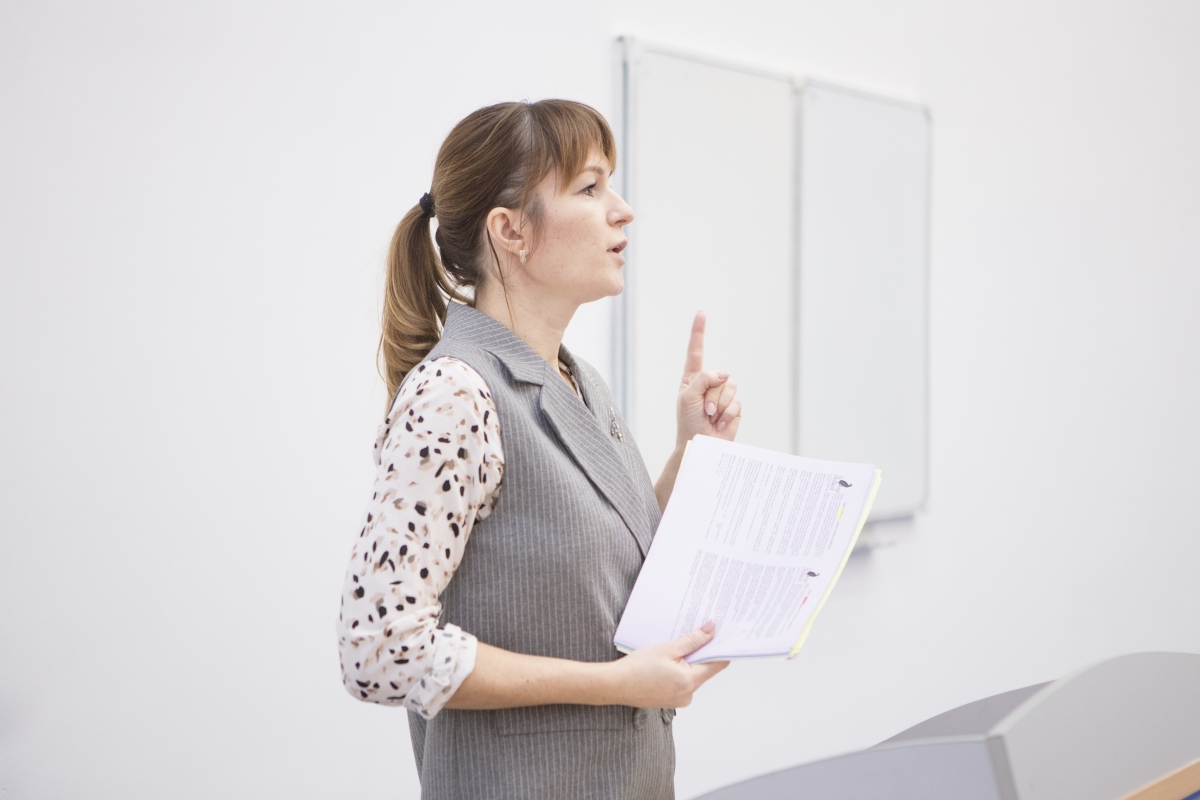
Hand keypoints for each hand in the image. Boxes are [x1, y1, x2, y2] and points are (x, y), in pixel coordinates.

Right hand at [609, 622, 729, 707]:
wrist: (615, 685)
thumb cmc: (637, 668)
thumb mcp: (667, 649)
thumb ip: (692, 640)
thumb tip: (711, 630)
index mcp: (690, 682)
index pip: (717, 664)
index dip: (720, 648)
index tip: (721, 634)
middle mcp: (688, 695)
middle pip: (704, 669)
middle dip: (700, 652)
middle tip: (695, 633)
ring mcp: (679, 699)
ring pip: (692, 675)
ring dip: (687, 661)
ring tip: (674, 648)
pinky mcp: (670, 700)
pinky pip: (681, 682)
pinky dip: (678, 670)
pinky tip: (666, 661)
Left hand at [676, 311, 741, 447]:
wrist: (700, 444)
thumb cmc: (688, 422)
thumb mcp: (688, 397)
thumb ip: (703, 379)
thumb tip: (725, 374)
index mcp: (693, 378)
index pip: (696, 351)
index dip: (699, 332)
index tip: (701, 314)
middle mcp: (709, 383)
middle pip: (718, 376)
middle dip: (711, 396)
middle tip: (703, 411)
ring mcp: (722, 394)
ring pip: (729, 387)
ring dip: (719, 406)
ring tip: (710, 417)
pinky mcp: (734, 406)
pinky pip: (737, 402)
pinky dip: (727, 414)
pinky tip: (719, 423)